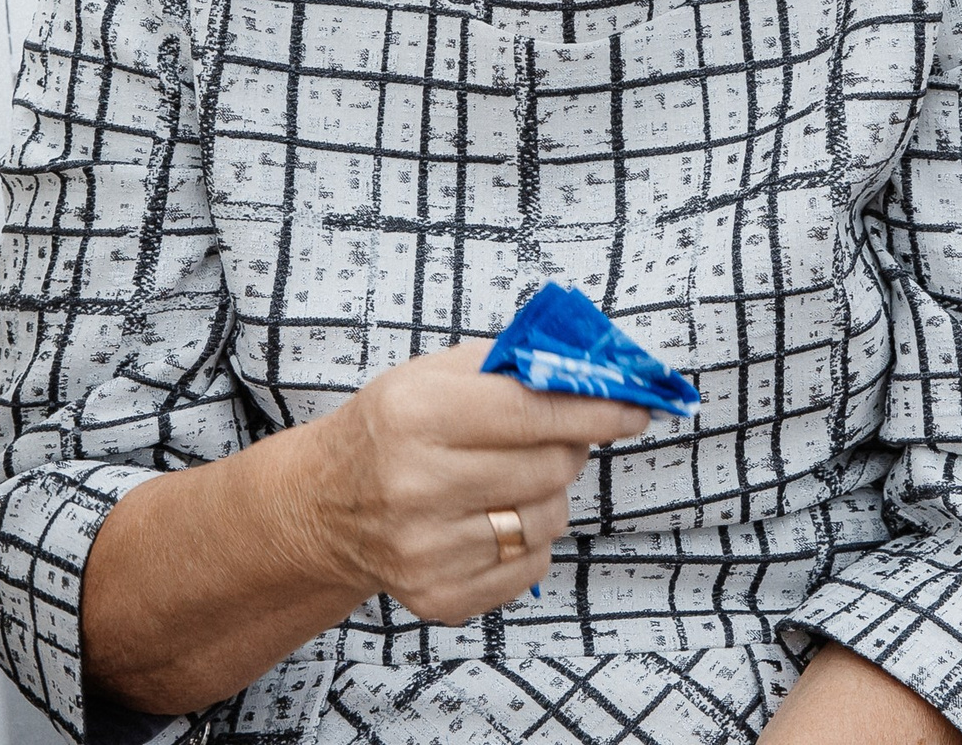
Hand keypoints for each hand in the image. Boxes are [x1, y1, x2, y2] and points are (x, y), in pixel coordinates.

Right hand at [303, 339, 649, 624]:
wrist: (325, 506)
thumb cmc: (394, 427)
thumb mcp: (434, 374)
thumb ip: (512, 365)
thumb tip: (598, 373)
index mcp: (414, 415)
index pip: (533, 412)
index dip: (596, 410)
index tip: (636, 407)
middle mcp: (415, 485)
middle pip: (549, 467)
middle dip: (570, 447)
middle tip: (558, 436)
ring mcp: (425, 549)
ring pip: (547, 518)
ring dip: (549, 494)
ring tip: (512, 478)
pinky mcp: (438, 596)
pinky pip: (531, 565)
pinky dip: (530, 539)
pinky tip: (493, 518)